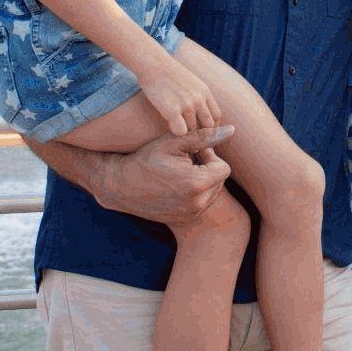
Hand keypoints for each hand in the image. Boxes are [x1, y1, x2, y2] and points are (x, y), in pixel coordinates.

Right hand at [90, 126, 235, 223]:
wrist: (119, 186)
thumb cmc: (145, 159)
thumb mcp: (173, 142)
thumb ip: (204, 137)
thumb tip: (232, 130)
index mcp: (196, 184)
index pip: (224, 168)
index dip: (211, 157)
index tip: (193, 153)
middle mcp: (195, 204)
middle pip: (220, 182)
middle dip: (208, 169)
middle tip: (186, 160)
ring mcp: (189, 215)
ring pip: (212, 193)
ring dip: (203, 182)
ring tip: (181, 172)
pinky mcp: (183, 220)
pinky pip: (201, 204)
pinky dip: (195, 194)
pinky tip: (176, 185)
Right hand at [135, 56, 222, 135]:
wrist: (154, 64)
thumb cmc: (169, 74)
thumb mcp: (191, 82)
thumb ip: (199, 95)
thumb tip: (202, 111)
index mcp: (205, 92)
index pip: (216, 116)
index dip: (210, 127)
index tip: (201, 132)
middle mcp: (199, 99)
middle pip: (208, 126)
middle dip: (201, 135)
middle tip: (190, 140)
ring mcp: (187, 105)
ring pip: (193, 131)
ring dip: (186, 135)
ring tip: (178, 135)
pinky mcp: (172, 110)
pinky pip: (181, 132)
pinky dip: (177, 134)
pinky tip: (169, 129)